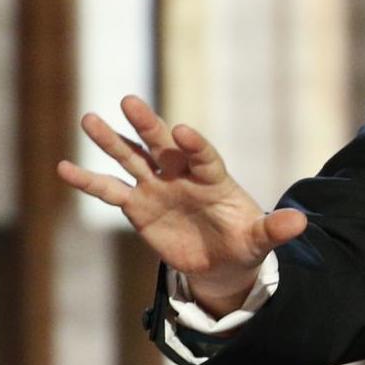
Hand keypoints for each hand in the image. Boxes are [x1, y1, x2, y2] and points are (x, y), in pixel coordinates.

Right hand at [55, 94, 306, 314]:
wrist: (219, 263)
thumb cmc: (243, 243)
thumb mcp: (260, 240)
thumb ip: (274, 229)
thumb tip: (301, 223)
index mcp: (214, 178)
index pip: (204, 156)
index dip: (195, 145)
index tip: (184, 132)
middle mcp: (181, 174)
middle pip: (162, 145)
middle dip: (148, 125)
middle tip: (129, 101)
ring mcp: (156, 187)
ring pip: (131, 158)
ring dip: (111, 140)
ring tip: (88, 119)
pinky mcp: (137, 205)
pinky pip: (110, 190)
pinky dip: (87, 180)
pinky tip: (63, 167)